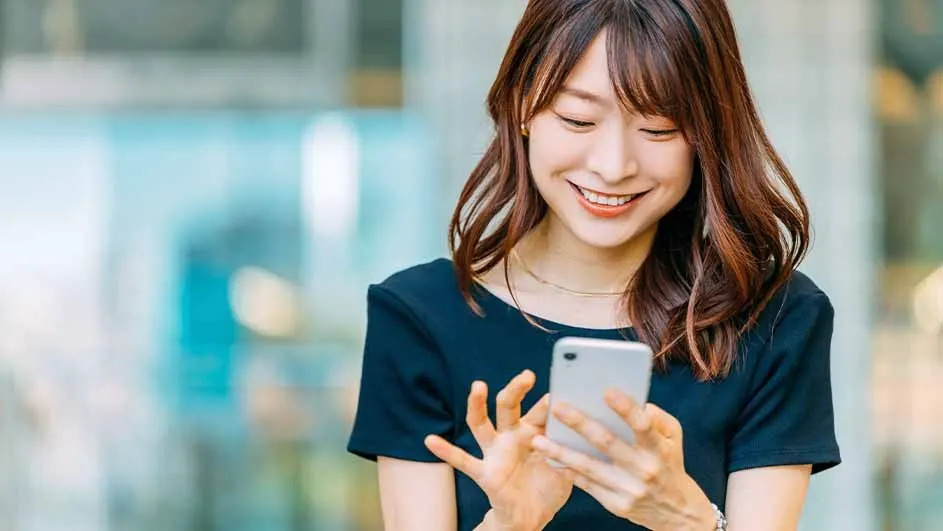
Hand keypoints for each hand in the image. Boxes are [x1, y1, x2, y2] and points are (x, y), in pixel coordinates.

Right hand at [425, 370, 572, 530]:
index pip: (540, 411)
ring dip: (478, 405)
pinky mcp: (485, 473)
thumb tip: (580, 432)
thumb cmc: (548, 487)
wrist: (532, 517)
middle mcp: (511, 437)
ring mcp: (495, 453)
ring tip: (478, 386)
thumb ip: (570, 449)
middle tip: (526, 376)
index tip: (561, 389)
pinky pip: (463, 461)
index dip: (550, 402)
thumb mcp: (566, 467)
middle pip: (508, 407)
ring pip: (482, 424)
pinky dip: (446, 451)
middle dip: (515, 389)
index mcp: (533, 432)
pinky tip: (430, 439)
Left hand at [530, 389, 714, 530]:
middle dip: (580, 424)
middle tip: (557, 407)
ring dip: (561, 452)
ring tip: (537, 440)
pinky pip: (587, 484)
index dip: (625, 408)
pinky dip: (568, 471)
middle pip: (607, 443)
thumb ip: (658, 417)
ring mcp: (629, 489)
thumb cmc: (667, 462)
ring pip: (589, 466)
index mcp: (657, 448)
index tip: (606, 391)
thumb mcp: (673, 437)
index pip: (642, 425)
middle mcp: (643, 468)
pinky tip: (549, 459)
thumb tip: (637, 401)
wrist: (675, 510)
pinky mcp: (616, 504)